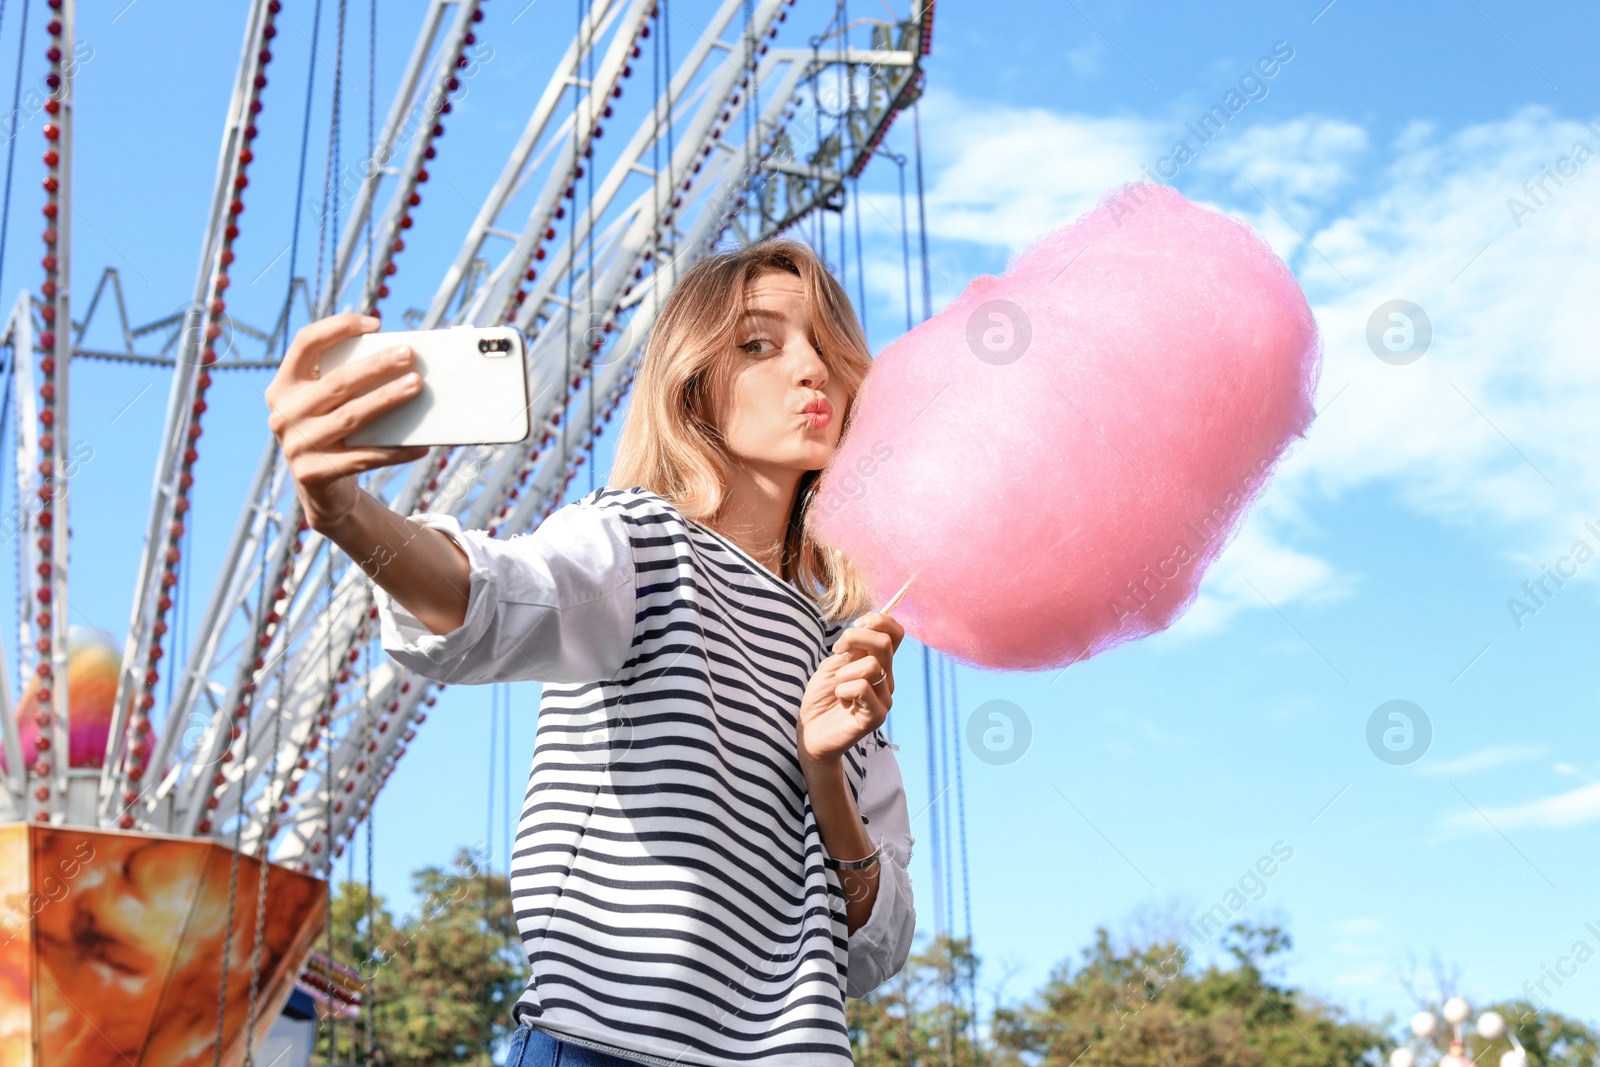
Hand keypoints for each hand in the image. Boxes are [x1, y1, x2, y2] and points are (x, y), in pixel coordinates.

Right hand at [264, 313, 430, 532]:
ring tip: (417, 386)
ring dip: (387, 399)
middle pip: (337, 382)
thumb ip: (346, 379)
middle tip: (409, 355)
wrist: (322, 490)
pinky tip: (420, 444)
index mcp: (284, 385)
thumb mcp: (328, 404)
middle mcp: (284, 413)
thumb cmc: (334, 433)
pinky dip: (395, 450)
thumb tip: (398, 359)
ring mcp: (296, 445)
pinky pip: (363, 458)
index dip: (338, 327)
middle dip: (376, 366)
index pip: (305, 343)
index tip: (374, 323)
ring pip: (351, 417)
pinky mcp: (313, 474)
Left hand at [796, 611, 905, 772]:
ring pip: (872, 666)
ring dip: (844, 672)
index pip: (896, 632)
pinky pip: (861, 688)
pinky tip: (840, 701)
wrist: (811, 733)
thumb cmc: (821, 698)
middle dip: (855, 638)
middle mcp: (887, 680)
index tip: (854, 627)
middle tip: (837, 651)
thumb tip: (864, 628)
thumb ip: (851, 648)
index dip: (878, 620)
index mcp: (880, 664)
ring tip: (837, 687)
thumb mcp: (833, 665)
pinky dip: (843, 689)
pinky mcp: (876, 717)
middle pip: (885, 643)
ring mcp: (884, 699)